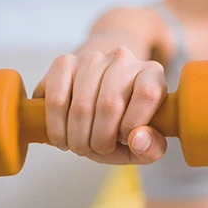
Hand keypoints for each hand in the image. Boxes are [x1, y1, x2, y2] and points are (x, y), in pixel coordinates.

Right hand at [33, 46, 167, 164]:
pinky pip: (57, 100)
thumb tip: (137, 141)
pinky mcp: (64, 62)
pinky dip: (56, 127)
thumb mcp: (144, 140)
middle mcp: (122, 58)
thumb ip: (151, 147)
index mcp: (150, 72)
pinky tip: (62, 136)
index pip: (147, 93)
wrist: (97, 95)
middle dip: (100, 140)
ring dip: (77, 138)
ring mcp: (92, 57)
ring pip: (82, 105)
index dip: (133, 124)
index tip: (123, 140)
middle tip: (97, 149)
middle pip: (110, 103)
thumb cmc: (123, 120)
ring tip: (80, 145)